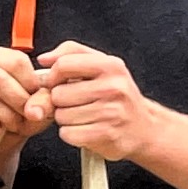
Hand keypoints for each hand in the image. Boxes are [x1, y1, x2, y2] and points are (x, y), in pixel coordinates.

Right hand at [0, 47, 50, 153]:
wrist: (5, 137)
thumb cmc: (22, 113)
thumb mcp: (40, 105)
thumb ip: (45, 102)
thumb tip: (34, 111)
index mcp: (0, 59)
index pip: (15, 61)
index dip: (30, 83)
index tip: (35, 96)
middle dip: (18, 103)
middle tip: (26, 115)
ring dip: (6, 117)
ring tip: (14, 124)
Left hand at [38, 41, 169, 163]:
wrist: (143, 128)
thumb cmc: (117, 95)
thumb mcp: (101, 65)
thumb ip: (71, 53)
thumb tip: (44, 59)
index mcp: (110, 66)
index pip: (64, 65)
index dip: (53, 76)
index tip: (58, 82)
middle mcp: (113, 87)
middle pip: (58, 94)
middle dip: (61, 101)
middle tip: (77, 102)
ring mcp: (111, 112)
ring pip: (61, 116)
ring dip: (66, 118)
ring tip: (84, 115)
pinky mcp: (106, 135)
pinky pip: (68, 133)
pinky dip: (71, 134)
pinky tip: (86, 128)